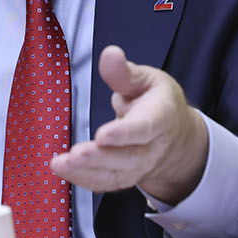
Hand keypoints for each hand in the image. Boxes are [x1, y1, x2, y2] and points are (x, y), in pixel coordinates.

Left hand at [51, 45, 208, 202]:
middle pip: (129, 158)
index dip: (124, 133)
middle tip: (76, 154)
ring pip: (116, 175)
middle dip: (101, 158)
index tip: (102, 134)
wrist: (175, 134)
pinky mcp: (126, 176)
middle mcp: (153, 147)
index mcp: (161, 117)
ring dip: (87, 172)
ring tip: (61, 164)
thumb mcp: (147, 79)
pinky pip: (106, 183)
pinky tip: (65, 171)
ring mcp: (140, 166)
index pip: (145, 128)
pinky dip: (84, 180)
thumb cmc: (157, 102)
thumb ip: (124, 72)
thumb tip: (110, 54)